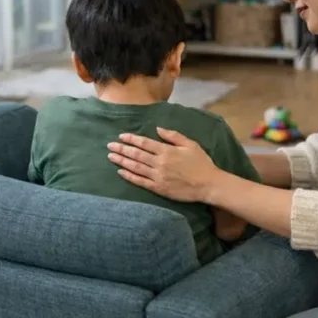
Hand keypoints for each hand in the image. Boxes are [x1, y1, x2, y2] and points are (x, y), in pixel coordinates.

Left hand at [107, 127, 221, 202]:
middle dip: (121, 149)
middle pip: (136, 154)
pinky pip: (140, 182)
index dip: (131, 139)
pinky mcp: (158, 188)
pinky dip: (129, 176)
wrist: (208, 184)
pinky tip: (120, 172)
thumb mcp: (190, 144)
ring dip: (122, 161)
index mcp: (167, 150)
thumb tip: (158, 129)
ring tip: (111, 156)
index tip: (121, 136)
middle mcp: (159, 163)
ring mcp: (157, 176)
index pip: (144, 143)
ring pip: (135, 167)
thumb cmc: (201, 163)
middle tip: (110, 145)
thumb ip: (173, 136)